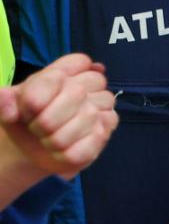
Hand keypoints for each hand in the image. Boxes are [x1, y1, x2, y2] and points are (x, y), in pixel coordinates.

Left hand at [0, 53, 117, 179]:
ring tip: (46, 139)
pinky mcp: (103, 133)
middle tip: (35, 127)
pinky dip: (68, 152)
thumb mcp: (8, 106)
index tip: (26, 109)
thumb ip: (4, 100)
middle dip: (48, 118)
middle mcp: (87, 85)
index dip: (40, 93)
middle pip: (77, 92)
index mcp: (62, 72)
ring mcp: (99, 109)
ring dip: (56, 137)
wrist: (32, 146)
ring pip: (86, 118)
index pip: (62, 71)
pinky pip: (90, 143)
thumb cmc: (23, 119)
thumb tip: (6, 101)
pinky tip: (60, 150)